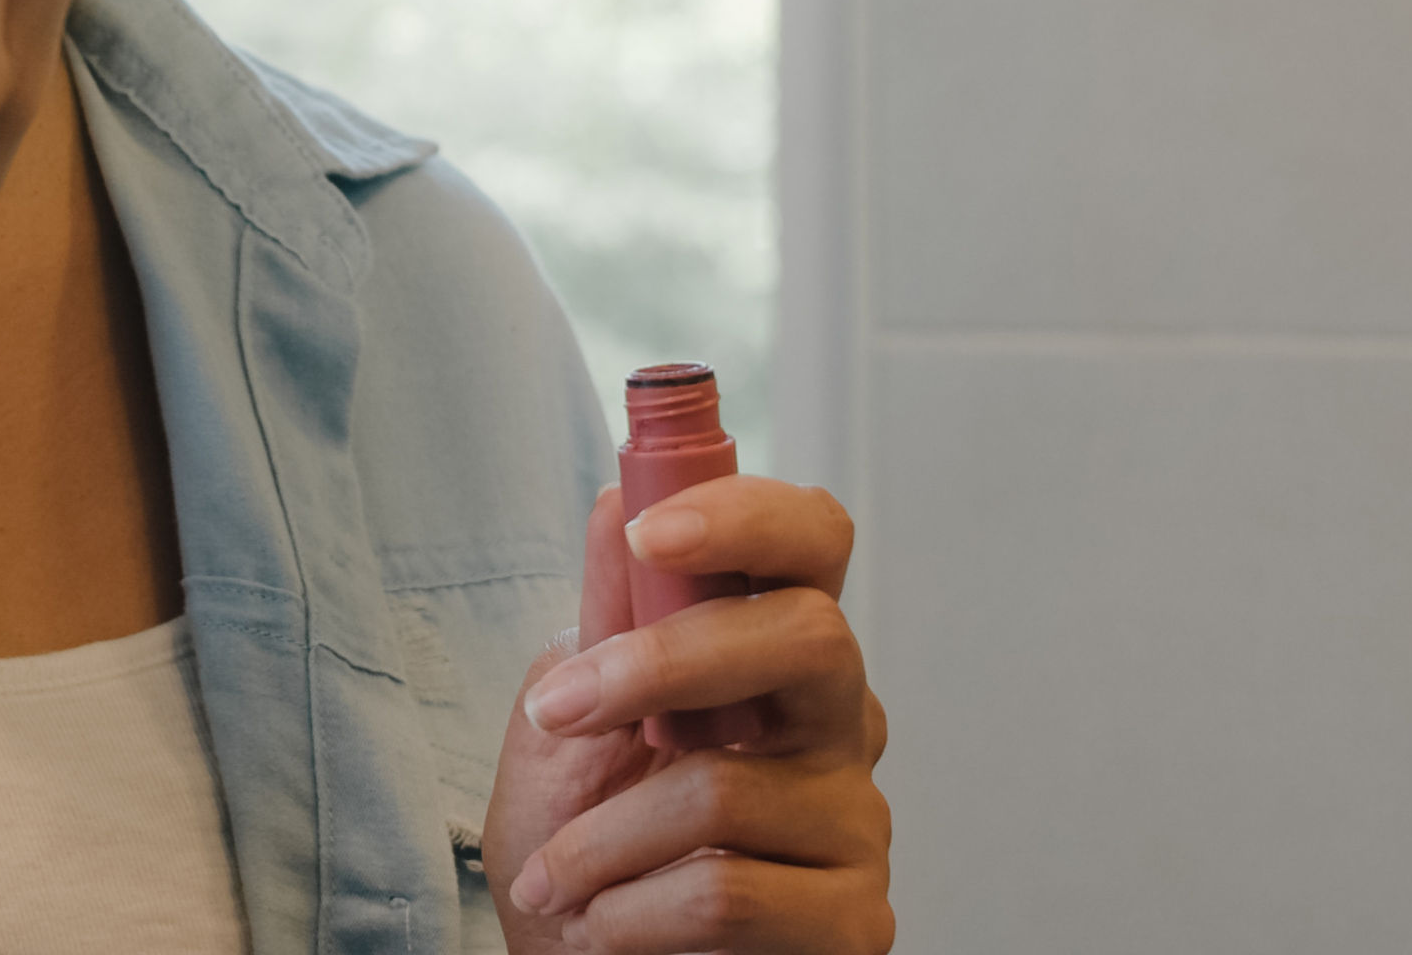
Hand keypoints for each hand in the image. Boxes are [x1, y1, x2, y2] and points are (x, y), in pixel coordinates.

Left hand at [481, 478, 893, 952]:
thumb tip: (619, 499)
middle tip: (558, 711)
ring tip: (554, 878)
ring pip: (727, 786)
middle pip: (809, 637)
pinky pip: (728, 891)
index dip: (747, 517)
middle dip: (662, 665)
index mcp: (775, 652)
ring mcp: (858, 821)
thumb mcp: (568, 717)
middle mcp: (838, 723)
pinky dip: (629, 914)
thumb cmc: (584, 844)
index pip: (815, 541)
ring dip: (600, 841)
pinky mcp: (854, 920)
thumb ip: (607, 616)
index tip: (647, 531)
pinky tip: (601, 927)